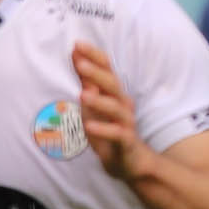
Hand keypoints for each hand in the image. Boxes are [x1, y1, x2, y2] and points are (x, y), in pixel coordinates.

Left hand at [75, 41, 156, 183]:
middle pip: (112, 85)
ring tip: (82, 94)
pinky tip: (88, 126)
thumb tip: (79, 62)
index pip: (105, 71)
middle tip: (80, 62)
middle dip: (97, 72)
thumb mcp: (95, 109)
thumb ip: (88, 87)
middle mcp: (122, 106)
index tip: (76, 44)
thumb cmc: (110, 133)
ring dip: (99, 101)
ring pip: (115, 108)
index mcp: (114, 95)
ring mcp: (125, 123)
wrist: (131, 164)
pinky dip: (103, 130)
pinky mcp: (126, 142)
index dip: (93, 58)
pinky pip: (116, 134)